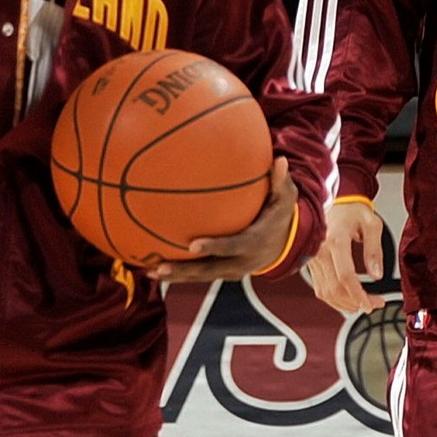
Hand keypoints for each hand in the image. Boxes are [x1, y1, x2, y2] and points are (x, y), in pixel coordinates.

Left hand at [142, 155, 295, 283]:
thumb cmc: (280, 216)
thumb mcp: (286, 200)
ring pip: (201, 276)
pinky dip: (179, 273)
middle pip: (209, 270)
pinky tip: (154, 268)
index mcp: (254, 243)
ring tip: (149, 272)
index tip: (192, 244)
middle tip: (160, 267)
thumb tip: (280, 160)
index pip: (232, 246)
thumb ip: (281, 182)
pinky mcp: (223, 272)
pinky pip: (200, 274)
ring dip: (176, 276)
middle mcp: (241, 262)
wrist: (286, 245)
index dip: (213, 247)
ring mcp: (231, 270)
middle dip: (185, 270)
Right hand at [305, 197, 384, 312]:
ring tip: (364, 303)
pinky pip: (320, 287)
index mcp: (335, 240)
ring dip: (345, 303)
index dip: (358, 295)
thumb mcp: (372, 224)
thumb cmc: (353, 210)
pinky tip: (348, 299)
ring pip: (325, 292)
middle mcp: (319, 251)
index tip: (371, 305)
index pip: (345, 276)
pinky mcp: (310, 263)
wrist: (334, 201)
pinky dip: (334, 298)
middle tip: (375, 304)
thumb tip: (377, 275)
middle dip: (356, 302)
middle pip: (335, 288)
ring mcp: (312, 258)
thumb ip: (375, 249)